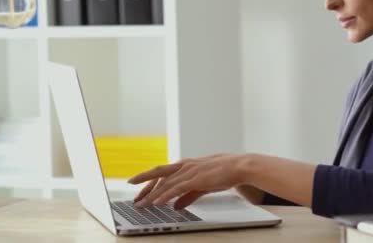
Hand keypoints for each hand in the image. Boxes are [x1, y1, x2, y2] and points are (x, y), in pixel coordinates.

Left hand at [128, 154, 249, 209]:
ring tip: (142, 204)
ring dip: (152, 195)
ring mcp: (189, 171)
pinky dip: (166, 195)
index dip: (149, 182)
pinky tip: (157, 202)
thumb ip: (187, 196)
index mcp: (185, 165)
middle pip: (158, 173)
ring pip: (166, 183)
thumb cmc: (222, 173)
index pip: (162, 173)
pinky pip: (177, 188)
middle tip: (134, 197)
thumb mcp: (201, 185)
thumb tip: (175, 206)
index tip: (139, 190)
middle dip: (144, 184)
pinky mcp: (196, 178)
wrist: (238, 166)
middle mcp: (184, 166)